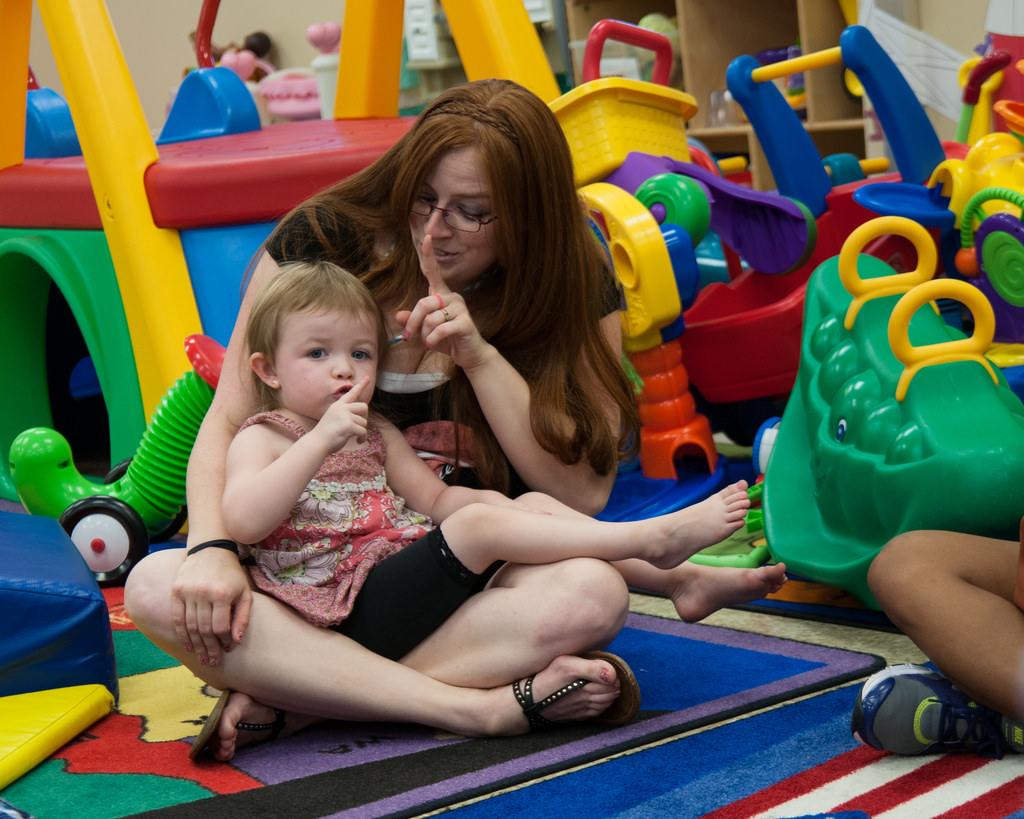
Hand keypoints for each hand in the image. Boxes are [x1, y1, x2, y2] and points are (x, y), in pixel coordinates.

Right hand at [171, 548, 251, 667]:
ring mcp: (188, 592)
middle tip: (212, 662)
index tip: (227, 650)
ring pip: (190, 626)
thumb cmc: (231, 574)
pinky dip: (182, 634)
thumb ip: (243, 617)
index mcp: (223, 593)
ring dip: (196, 645)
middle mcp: (204, 593)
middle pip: (205, 629)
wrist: (211, 549)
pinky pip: (177, 618)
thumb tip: (235, 642)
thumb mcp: (245, 592)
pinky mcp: (176, 590)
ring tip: (202, 658)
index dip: (224, 641)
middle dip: (210, 649)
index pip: (221, 627)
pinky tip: (188, 645)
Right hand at [314, 377, 369, 449]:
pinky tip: (357, 441)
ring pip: (364, 422)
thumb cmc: (326, 434)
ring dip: (361, 430)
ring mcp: (345, 416)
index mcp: (338, 405)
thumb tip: (362, 416)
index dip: (361, 385)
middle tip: (358, 426)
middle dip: (364, 417)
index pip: (352, 393)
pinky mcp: (349, 425)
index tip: (367, 377)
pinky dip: (362, 437)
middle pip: (364, 407)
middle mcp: (342, 408)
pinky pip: (363, 431)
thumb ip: (346, 414)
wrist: (317, 443)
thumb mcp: (334, 418)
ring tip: (353, 436)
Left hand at [396, 235, 491, 369]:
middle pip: (423, 303)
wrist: (469, 354)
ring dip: (425, 335)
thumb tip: (397, 315)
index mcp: (442, 294)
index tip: (427, 236)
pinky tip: (433, 346)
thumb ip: (412, 321)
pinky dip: (432, 340)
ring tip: (429, 341)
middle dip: (413, 323)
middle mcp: (453, 297)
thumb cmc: (447, 340)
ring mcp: (461, 309)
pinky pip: (440, 329)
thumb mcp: (425, 330)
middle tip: (409, 336)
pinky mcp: (466, 323)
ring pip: (431, 319)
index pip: (433, 271)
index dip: (430, 254)